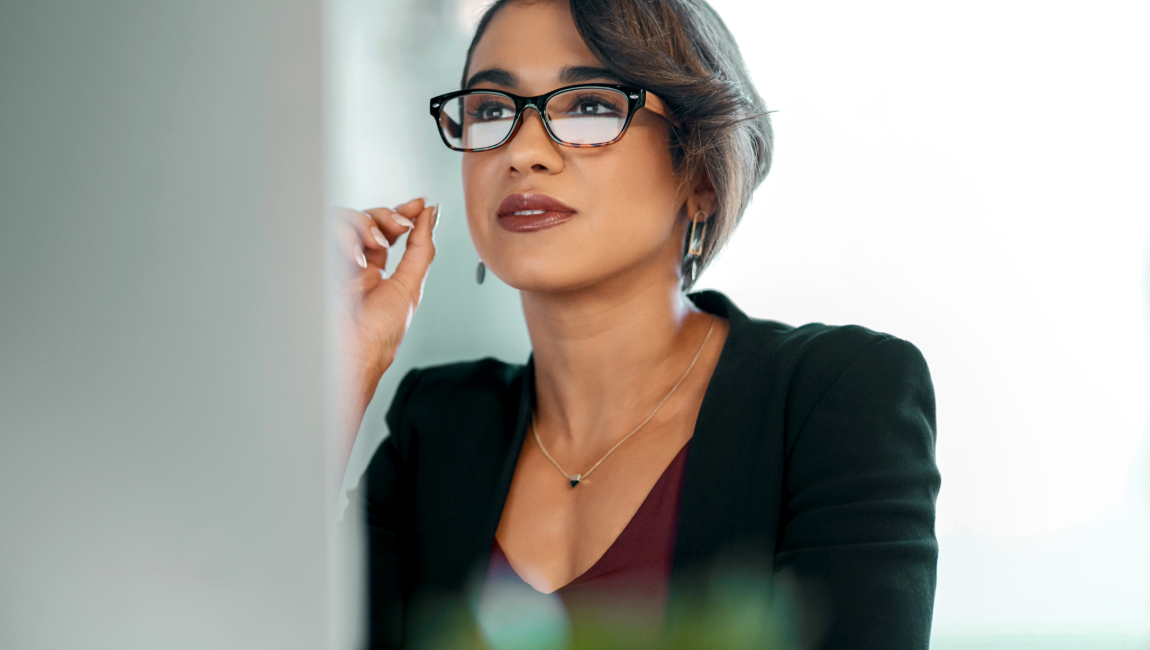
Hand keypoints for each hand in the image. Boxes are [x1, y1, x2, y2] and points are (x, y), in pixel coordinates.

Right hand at [332, 197, 437, 464]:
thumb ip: (422, 249)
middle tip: (402, 224)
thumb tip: (430, 215)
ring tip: (377, 244)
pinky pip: (326, 229)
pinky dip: (346, 237)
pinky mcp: (313, 260)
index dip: (401, 214)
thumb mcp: (409, 287)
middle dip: (386, 216)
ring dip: (366, 225)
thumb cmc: (377, 336)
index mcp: (373, 274)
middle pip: (365, 220)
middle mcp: (351, 266)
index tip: (419, 204)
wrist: (350, 355)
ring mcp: (331, 262)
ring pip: (344, 219)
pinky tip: (356, 258)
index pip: (384, 232)